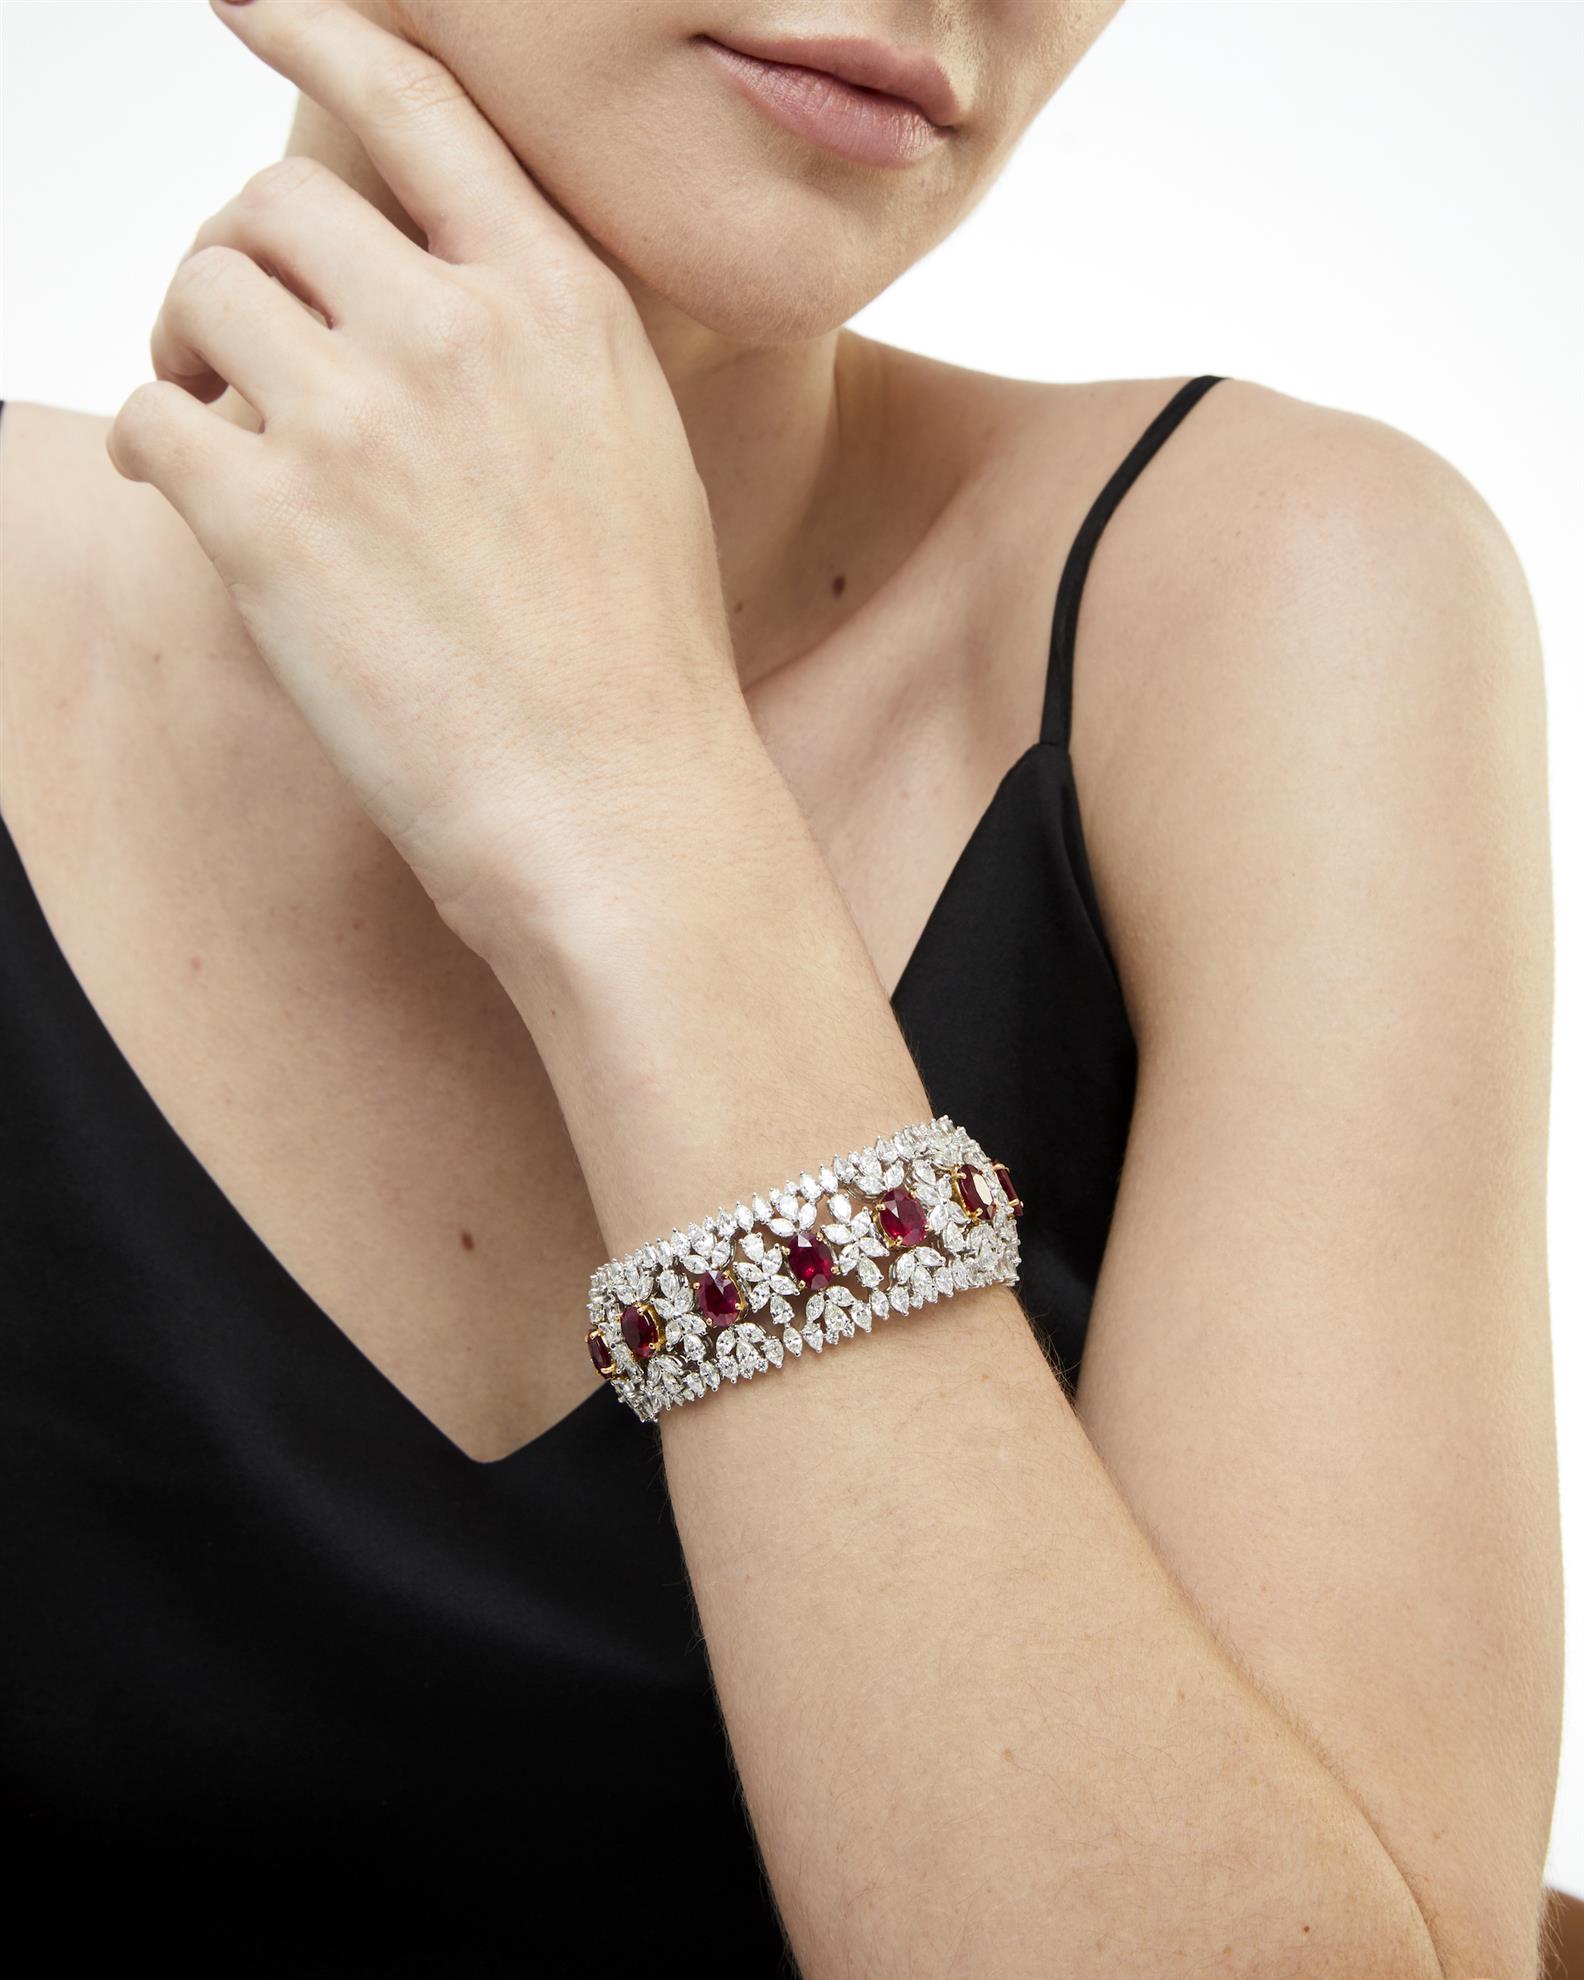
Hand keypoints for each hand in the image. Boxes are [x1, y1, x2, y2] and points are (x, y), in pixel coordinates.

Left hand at [107, 0, 740, 943]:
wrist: (621, 805)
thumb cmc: (635, 661)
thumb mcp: (631, 451)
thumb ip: (534, 344)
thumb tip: (419, 297)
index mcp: (562, 300)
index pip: (416, 102)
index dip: (318, 28)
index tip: (249, 2)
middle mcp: (462, 327)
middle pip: (274, 203)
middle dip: (238, 263)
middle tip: (235, 350)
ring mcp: (363, 415)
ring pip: (203, 291)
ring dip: (188, 352)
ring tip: (221, 439)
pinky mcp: (272, 515)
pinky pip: (154, 418)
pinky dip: (161, 449)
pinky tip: (202, 507)